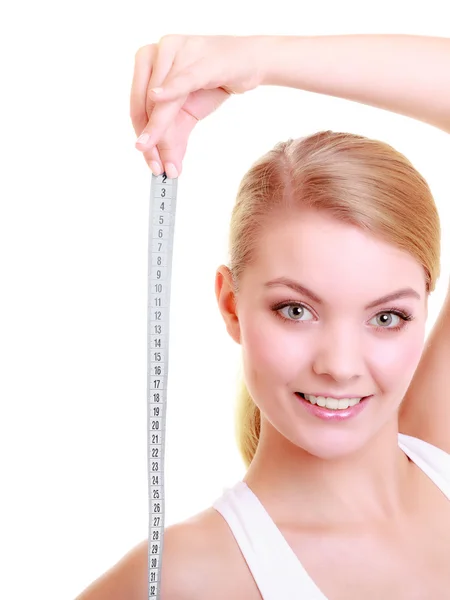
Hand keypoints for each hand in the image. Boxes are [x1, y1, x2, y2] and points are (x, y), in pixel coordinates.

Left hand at [130, 34, 265, 176]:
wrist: (249, 62)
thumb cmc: (215, 81)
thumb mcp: (189, 111)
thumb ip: (174, 135)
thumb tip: (167, 167)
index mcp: (148, 62)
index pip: (138, 106)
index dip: (144, 137)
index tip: (151, 163)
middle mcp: (157, 51)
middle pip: (146, 107)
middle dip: (154, 143)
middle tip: (160, 170)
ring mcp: (177, 51)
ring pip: (163, 102)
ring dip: (164, 135)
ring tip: (171, 165)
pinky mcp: (200, 59)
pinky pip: (182, 79)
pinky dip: (170, 90)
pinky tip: (157, 97)